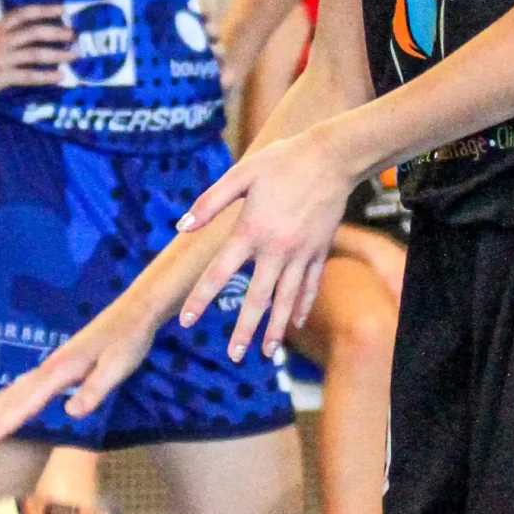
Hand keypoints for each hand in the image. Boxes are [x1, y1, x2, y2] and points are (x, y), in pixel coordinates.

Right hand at [0, 8, 73, 103]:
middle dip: (56, 32)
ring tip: (74, 55)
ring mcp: (0, 58)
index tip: (62, 10)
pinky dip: (46, 76)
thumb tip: (6, 30)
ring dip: (57, 54)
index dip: (43, 10)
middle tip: (73, 34)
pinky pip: (28, 75)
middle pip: (33, 31)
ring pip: (34, 52)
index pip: (22, 14)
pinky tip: (60, 77)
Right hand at [0, 291, 164, 445]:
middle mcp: (50, 368)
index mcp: (61, 371)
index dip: (3, 424)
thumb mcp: (118, 367)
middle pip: (11, 397)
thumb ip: (94, 390)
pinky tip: (1, 406)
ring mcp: (52, 365)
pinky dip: (7, 398)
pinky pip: (25, 385)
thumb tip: (71, 412)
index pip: (27, 403)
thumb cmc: (128, 341)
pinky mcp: (58, 365)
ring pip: (14, 390)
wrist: (134, 312)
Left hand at [175, 127, 353, 361]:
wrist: (332, 157)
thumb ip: (210, 202)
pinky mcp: (319, 251)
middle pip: (257, 298)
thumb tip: (181, 225)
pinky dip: (301, 307)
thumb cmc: (283, 161)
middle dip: (244, 330)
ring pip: (286, 300)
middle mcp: (277, 249)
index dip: (200, 299)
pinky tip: (294, 324)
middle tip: (235, 356)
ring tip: (266, 353)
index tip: (186, 321)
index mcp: (251, 230)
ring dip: (275, 329)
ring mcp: (301, 253)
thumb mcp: (241, 174)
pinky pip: (309, 286)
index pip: (219, 273)